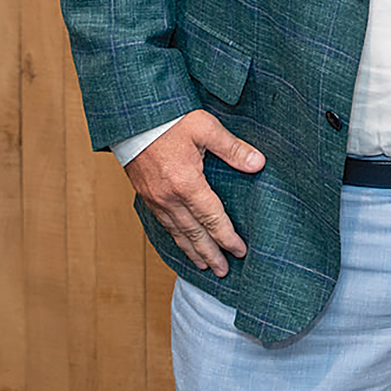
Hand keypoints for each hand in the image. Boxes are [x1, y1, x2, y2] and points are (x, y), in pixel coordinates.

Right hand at [122, 109, 263, 276]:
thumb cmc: (169, 120)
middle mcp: (169, 197)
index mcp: (187, 183)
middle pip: (194, 233)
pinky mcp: (145, 195)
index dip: (227, 237)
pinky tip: (181, 242)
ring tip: (203, 265)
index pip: (212, 218)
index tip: (240, 251)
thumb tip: (258, 163)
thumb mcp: (206, 127)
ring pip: (176, 232)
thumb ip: (232, 148)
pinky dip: (174, 238)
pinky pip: (162, 224)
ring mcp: (155, 199)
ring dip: (191, 250)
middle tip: (223, 271)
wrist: (132, 119)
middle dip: (210, 254)